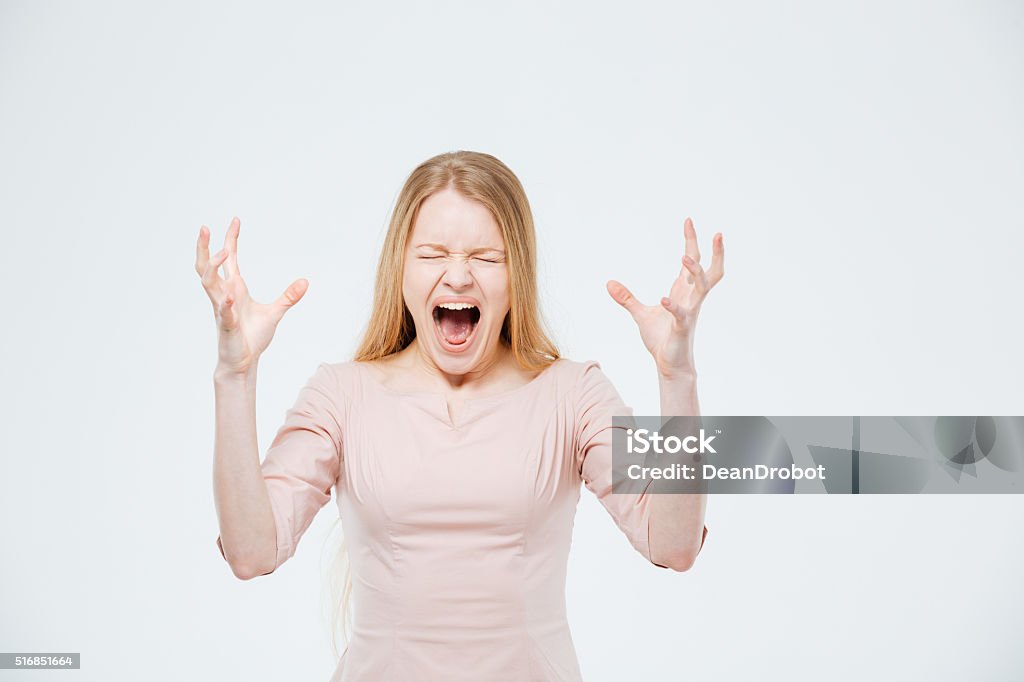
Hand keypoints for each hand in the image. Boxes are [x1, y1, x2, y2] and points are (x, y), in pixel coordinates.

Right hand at [194, 217, 308, 374]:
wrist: (243, 361)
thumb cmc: (253, 337)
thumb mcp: (275, 312)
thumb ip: (288, 297)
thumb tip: (305, 281)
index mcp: (235, 288)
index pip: (229, 259)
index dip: (230, 239)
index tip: (235, 220)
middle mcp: (224, 295)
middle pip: (207, 266)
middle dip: (205, 247)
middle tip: (205, 228)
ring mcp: (222, 309)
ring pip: (209, 284)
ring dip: (212, 268)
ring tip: (221, 252)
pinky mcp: (226, 325)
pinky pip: (223, 312)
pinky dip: (225, 303)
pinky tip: (230, 296)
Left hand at [607, 217, 723, 377]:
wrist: (669, 365)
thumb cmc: (661, 339)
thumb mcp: (640, 314)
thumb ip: (627, 298)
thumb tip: (609, 283)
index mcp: (683, 292)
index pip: (692, 261)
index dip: (692, 241)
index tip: (688, 220)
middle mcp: (691, 299)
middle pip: (709, 271)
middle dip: (715, 252)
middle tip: (718, 233)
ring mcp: (689, 313)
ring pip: (703, 289)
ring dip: (695, 272)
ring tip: (685, 257)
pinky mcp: (682, 328)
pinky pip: (681, 315)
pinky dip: (673, 306)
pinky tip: (663, 299)